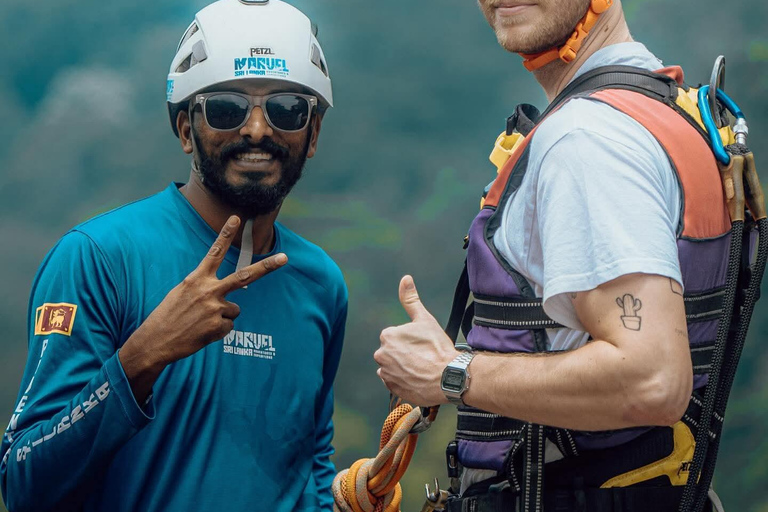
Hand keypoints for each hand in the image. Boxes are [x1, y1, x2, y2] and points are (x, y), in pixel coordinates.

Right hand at [120, 216, 287, 400]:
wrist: (156, 341)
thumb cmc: (169, 315)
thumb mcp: (182, 292)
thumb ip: (205, 287)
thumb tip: (228, 293)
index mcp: (197, 279)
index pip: (214, 252)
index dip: (226, 234)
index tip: (237, 218)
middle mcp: (208, 290)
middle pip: (244, 275)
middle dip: (267, 266)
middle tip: (285, 258)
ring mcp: (215, 308)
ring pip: (235, 309)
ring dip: (223, 316)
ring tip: (202, 322)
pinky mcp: (219, 326)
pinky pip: (229, 326)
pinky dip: (218, 330)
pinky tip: (202, 332)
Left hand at [374, 275, 459, 406]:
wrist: (449, 377)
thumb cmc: (438, 348)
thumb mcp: (425, 319)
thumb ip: (411, 299)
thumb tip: (405, 279)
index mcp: (387, 336)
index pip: (396, 336)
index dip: (411, 340)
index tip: (423, 344)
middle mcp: (382, 355)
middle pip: (393, 351)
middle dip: (405, 353)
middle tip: (424, 357)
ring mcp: (387, 374)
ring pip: (393, 366)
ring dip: (404, 367)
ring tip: (422, 368)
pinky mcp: (393, 389)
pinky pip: (395, 382)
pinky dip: (404, 380)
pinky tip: (418, 378)